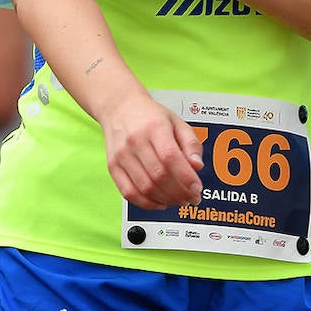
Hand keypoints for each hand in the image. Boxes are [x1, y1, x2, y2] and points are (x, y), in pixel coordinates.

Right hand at [99, 91, 204, 209]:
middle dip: (180, 193)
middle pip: (159, 175)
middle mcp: (135, 141)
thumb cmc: (150, 115)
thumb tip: (197, 166)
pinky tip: (160, 203)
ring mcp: (122, 155)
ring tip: (179, 200)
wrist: (119, 107)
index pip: (170, 157)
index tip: (198, 189)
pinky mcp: (113, 166)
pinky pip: (129, 193)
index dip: (186, 178)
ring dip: (166, 200)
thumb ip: (191, 144)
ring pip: (145, 187)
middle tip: (192, 198)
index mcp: (154, 127)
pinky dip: (147, 203)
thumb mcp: (176, 122)